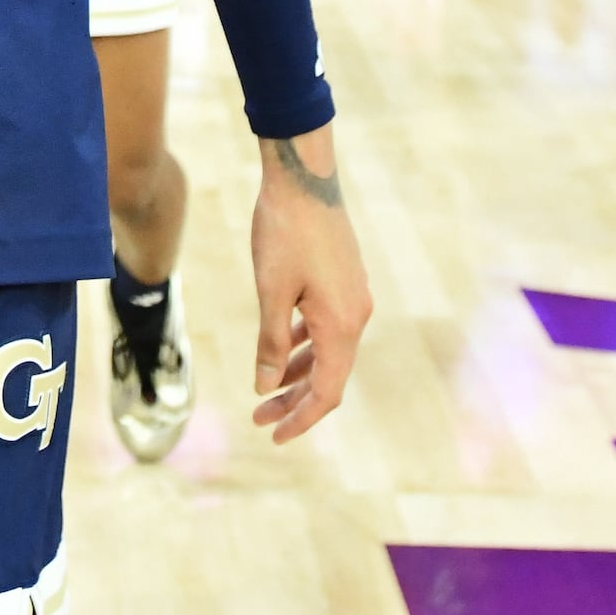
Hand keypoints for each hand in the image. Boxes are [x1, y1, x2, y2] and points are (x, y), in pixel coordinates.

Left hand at [248, 128, 370, 443]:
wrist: (304, 179)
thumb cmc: (283, 232)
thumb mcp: (271, 291)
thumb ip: (270, 343)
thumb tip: (266, 387)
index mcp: (341, 325)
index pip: (327, 392)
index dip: (301, 418)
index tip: (273, 435)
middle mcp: (356, 316)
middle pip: (328, 376)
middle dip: (294, 401)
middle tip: (259, 418)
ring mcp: (353, 298)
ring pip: (327, 352)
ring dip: (298, 373)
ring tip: (265, 390)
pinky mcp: (345, 283)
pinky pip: (327, 328)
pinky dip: (305, 345)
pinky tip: (281, 349)